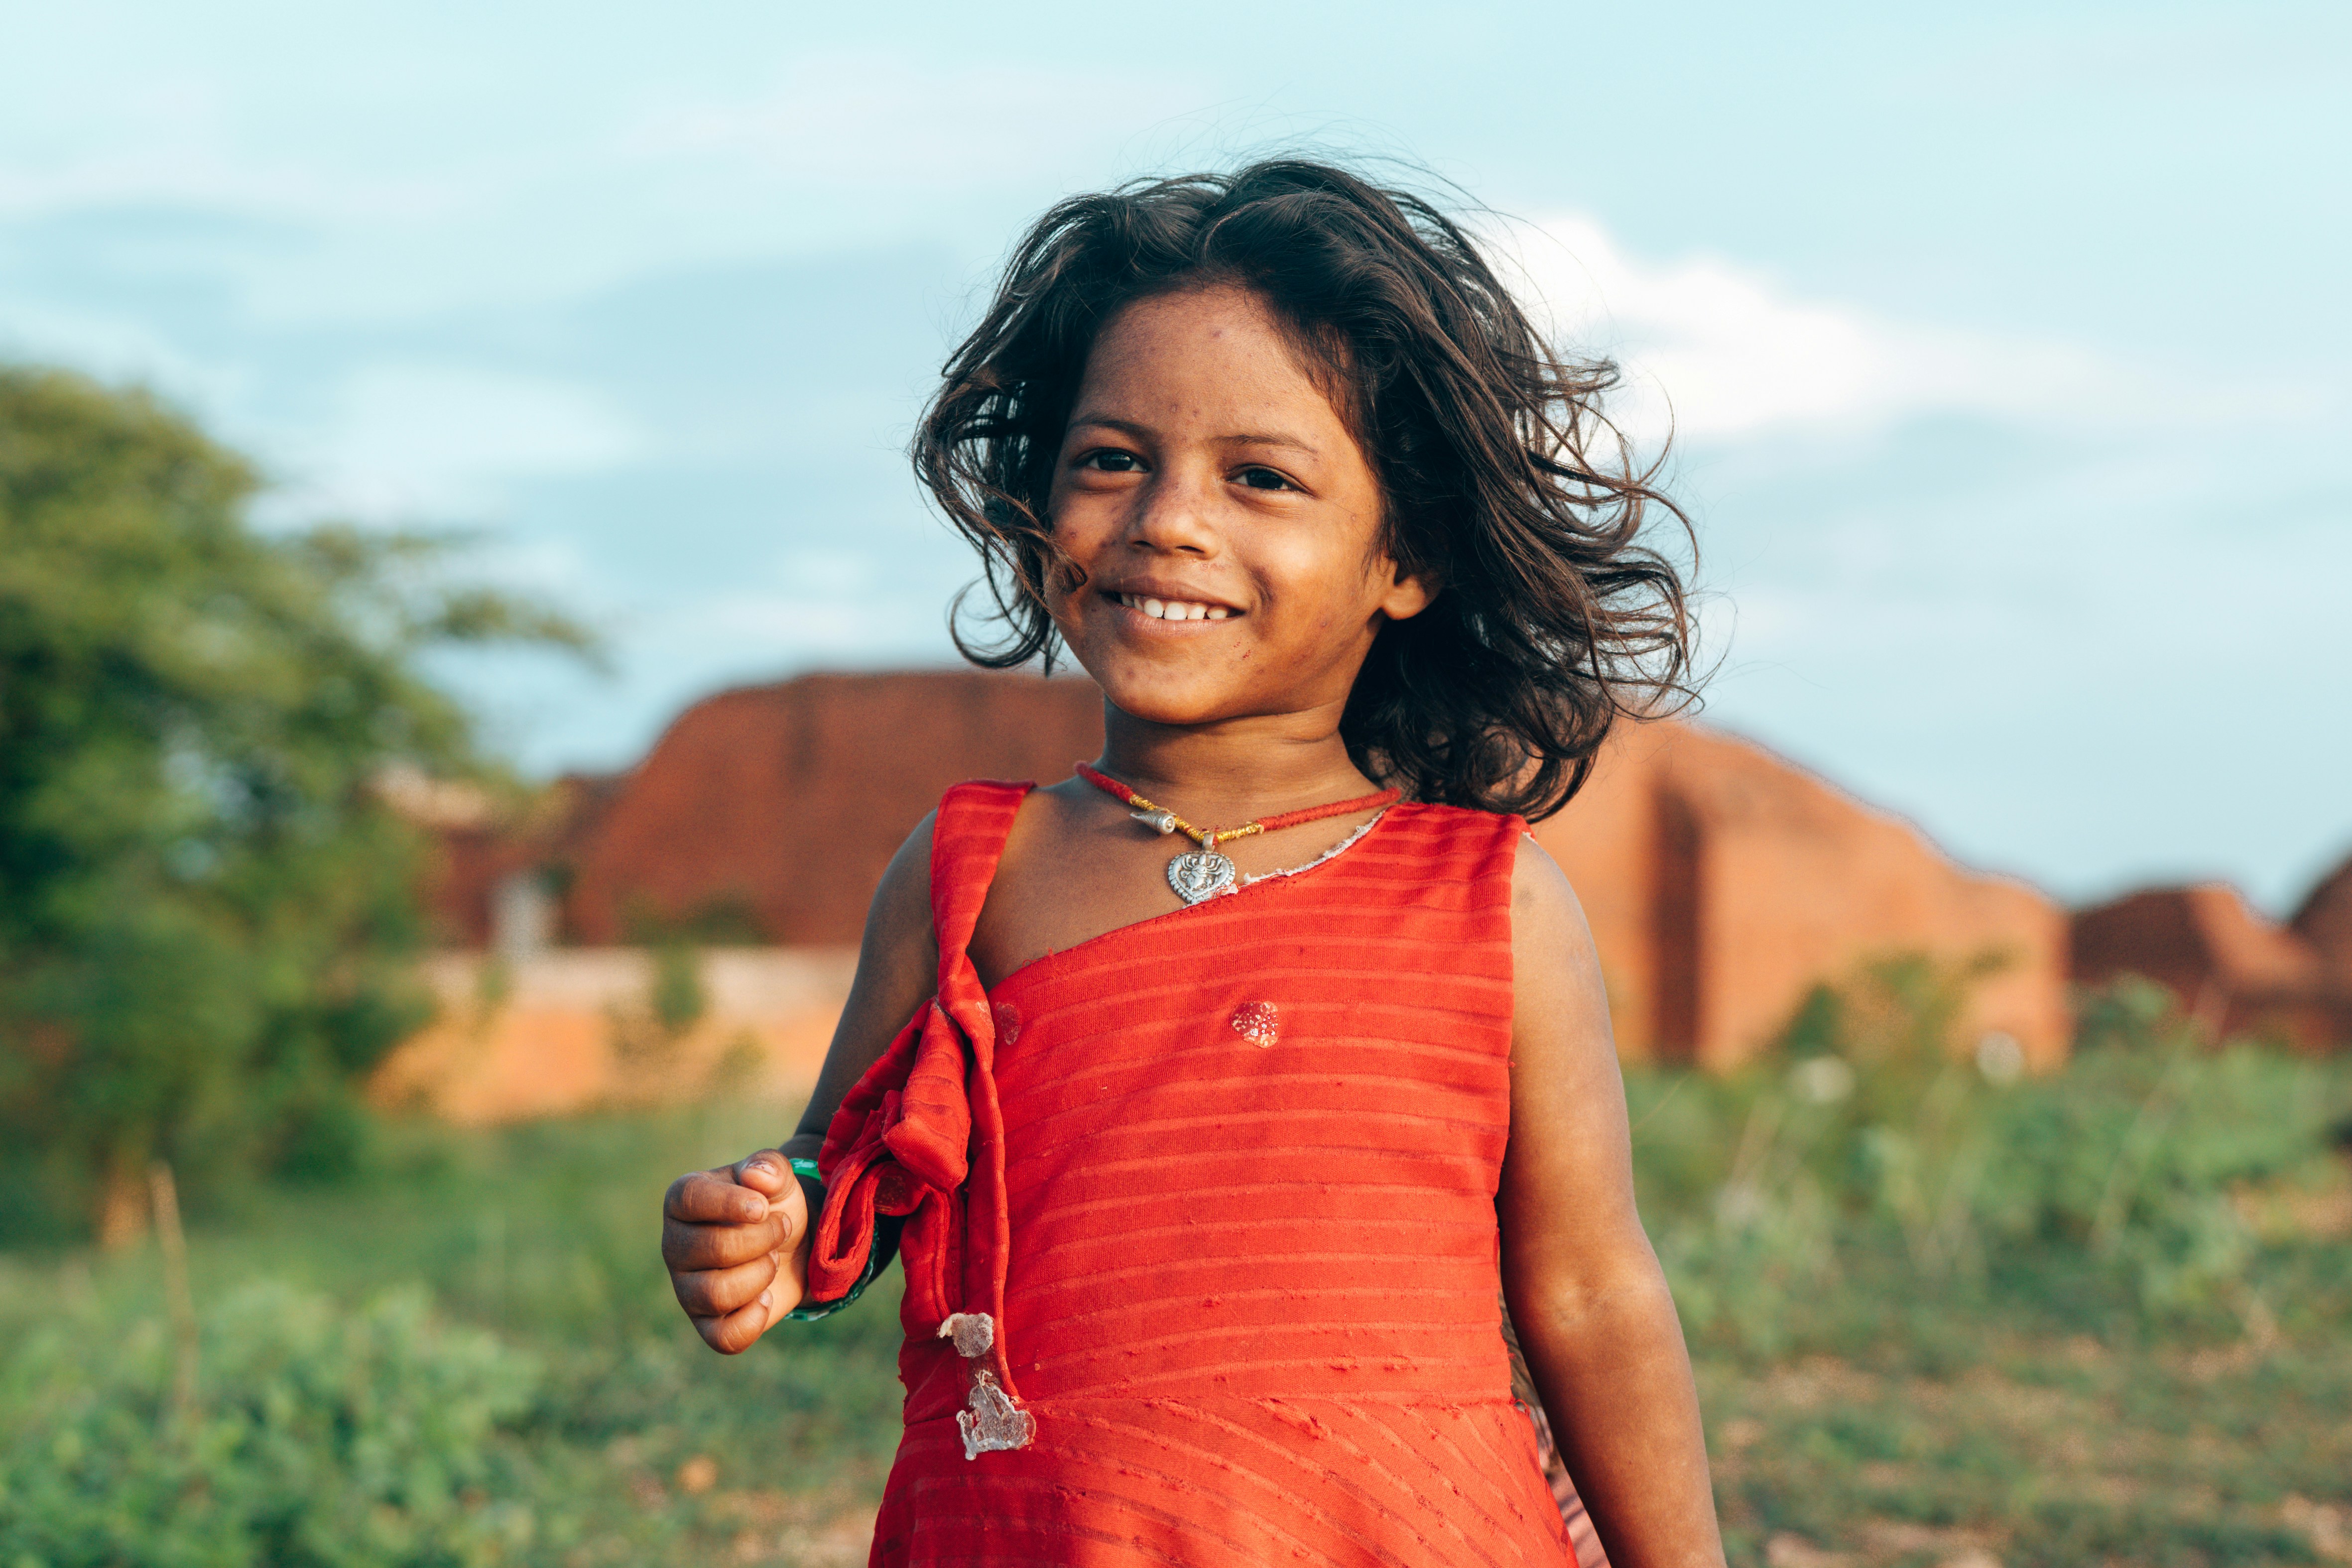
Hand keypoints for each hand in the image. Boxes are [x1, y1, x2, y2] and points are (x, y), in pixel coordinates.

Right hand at [662, 1150, 810, 1353]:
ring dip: (760, 1275)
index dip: (731, 1203)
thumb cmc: (773, 1206)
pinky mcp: (706, 1324)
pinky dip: (754, 1319)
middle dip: (762, 1238)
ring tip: (771, 1260)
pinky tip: (766, 1297)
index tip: (763, 1207)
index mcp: (682, 1200)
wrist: (791, 1246)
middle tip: (781, 1229)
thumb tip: (755, 1176)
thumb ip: (769, 1168)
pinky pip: (723, 1337)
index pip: (690, 1199)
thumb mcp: (778, 1179)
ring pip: (716, 1294)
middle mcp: (674, 1245)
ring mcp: (686, 1288)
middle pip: (713, 1249)